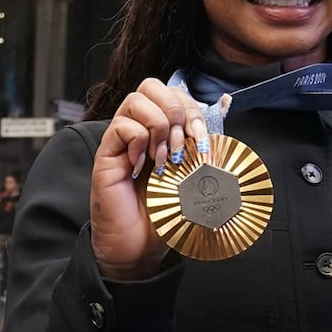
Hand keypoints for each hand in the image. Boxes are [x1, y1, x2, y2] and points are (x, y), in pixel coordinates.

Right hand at [90, 78, 209, 279]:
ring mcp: (123, 140)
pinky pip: (121, 125)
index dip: (191, 107)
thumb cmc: (165, 214)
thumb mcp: (195, 177)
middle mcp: (141, 129)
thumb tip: (224, 115)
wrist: (140, 246)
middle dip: (175, 109)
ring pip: (135, 99)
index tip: (201, 137)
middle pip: (151, 85)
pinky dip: (138, 140)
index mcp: (164, 130)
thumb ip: (206, 148)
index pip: (175, 94)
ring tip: (164, 156)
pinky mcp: (107, 154)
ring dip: (158, 124)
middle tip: (182, 142)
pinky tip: (143, 165)